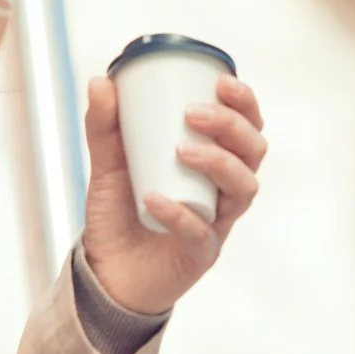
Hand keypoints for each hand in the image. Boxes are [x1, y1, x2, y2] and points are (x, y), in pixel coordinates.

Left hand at [81, 73, 266, 314]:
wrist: (105, 272)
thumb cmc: (118, 213)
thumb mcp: (107, 164)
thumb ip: (104, 126)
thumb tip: (100, 81)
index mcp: (214, 162)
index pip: (247, 127)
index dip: (245, 104)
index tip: (222, 82)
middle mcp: (224, 191)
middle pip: (253, 153)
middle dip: (232, 126)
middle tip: (193, 113)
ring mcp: (216, 223)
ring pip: (243, 189)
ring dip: (219, 163)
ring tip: (182, 152)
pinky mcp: (199, 255)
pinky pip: (201, 232)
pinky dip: (180, 213)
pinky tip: (155, 198)